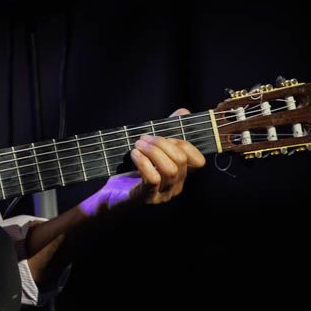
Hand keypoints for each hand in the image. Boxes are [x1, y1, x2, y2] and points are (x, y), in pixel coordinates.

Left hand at [82, 108, 206, 216]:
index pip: (199, 162)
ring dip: (152, 151)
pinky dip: (143, 162)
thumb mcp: (151, 150)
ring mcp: (162, 194)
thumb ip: (167, 132)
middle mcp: (175, 186)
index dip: (185, 145)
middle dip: (162, 143)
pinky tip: (134, 155)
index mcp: (180, 175)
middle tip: (144, 138)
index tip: (166, 137)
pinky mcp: (146, 198)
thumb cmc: (132, 171)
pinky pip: (152, 179)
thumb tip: (183, 112)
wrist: (111, 195)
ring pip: (169, 170)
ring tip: (137, 145)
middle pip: (180, 161)